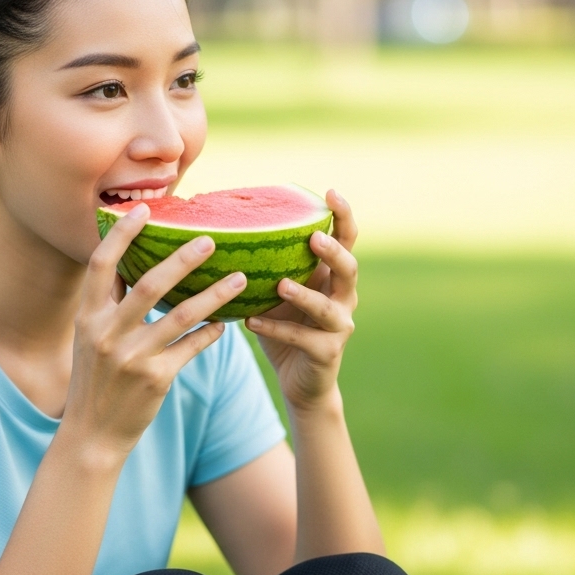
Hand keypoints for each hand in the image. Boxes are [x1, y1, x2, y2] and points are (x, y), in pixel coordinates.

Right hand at [64, 202, 248, 455]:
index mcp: (88, 316)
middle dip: (183, 260)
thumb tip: (129, 260)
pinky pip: (191, 347)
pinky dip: (211, 332)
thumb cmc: (95, 379)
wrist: (92, 435)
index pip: (101, 264)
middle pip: (149, 285)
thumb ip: (108, 302)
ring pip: (180, 316)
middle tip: (211, 239)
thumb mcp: (89, 337)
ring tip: (241, 279)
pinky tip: (228, 323)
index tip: (145, 210)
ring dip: (214, 295)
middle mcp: (107, 333)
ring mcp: (132, 358)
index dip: (121, 235)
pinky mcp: (156, 379)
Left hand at [243, 189, 358, 412]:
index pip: (346, 241)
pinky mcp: (327, 352)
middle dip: (333, 252)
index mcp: (333, 277)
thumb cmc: (286, 327)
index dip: (342, 216)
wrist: (301, 382)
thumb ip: (268, 265)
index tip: (330, 193)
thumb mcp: (278, 292)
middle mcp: (344, 298)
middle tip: (314, 238)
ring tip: (281, 284)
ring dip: (304, 295)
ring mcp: (339, 326)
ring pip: (328, 307)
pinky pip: (302, 338)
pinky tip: (251, 322)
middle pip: (350, 269)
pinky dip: (276, 329)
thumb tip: (224, 228)